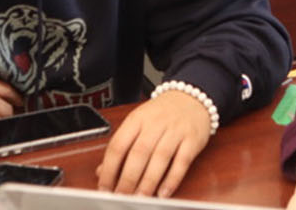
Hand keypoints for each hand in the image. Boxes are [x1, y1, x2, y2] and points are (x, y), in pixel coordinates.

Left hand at [96, 90, 211, 196]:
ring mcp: (175, 131)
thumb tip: (103, 171)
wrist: (191, 97)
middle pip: (139, 153)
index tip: (105, 186)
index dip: (110, 168)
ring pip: (160, 158)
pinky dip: (172, 179)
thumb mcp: (138, 122)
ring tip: (140, 197)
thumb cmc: (162, 113)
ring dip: (148, 182)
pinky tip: (163, 192)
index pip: (118, 145)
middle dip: (128, 179)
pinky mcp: (192, 140)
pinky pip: (182, 162)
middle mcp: (156, 123)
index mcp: (137, 119)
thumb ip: (122, 146)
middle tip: (122, 196)